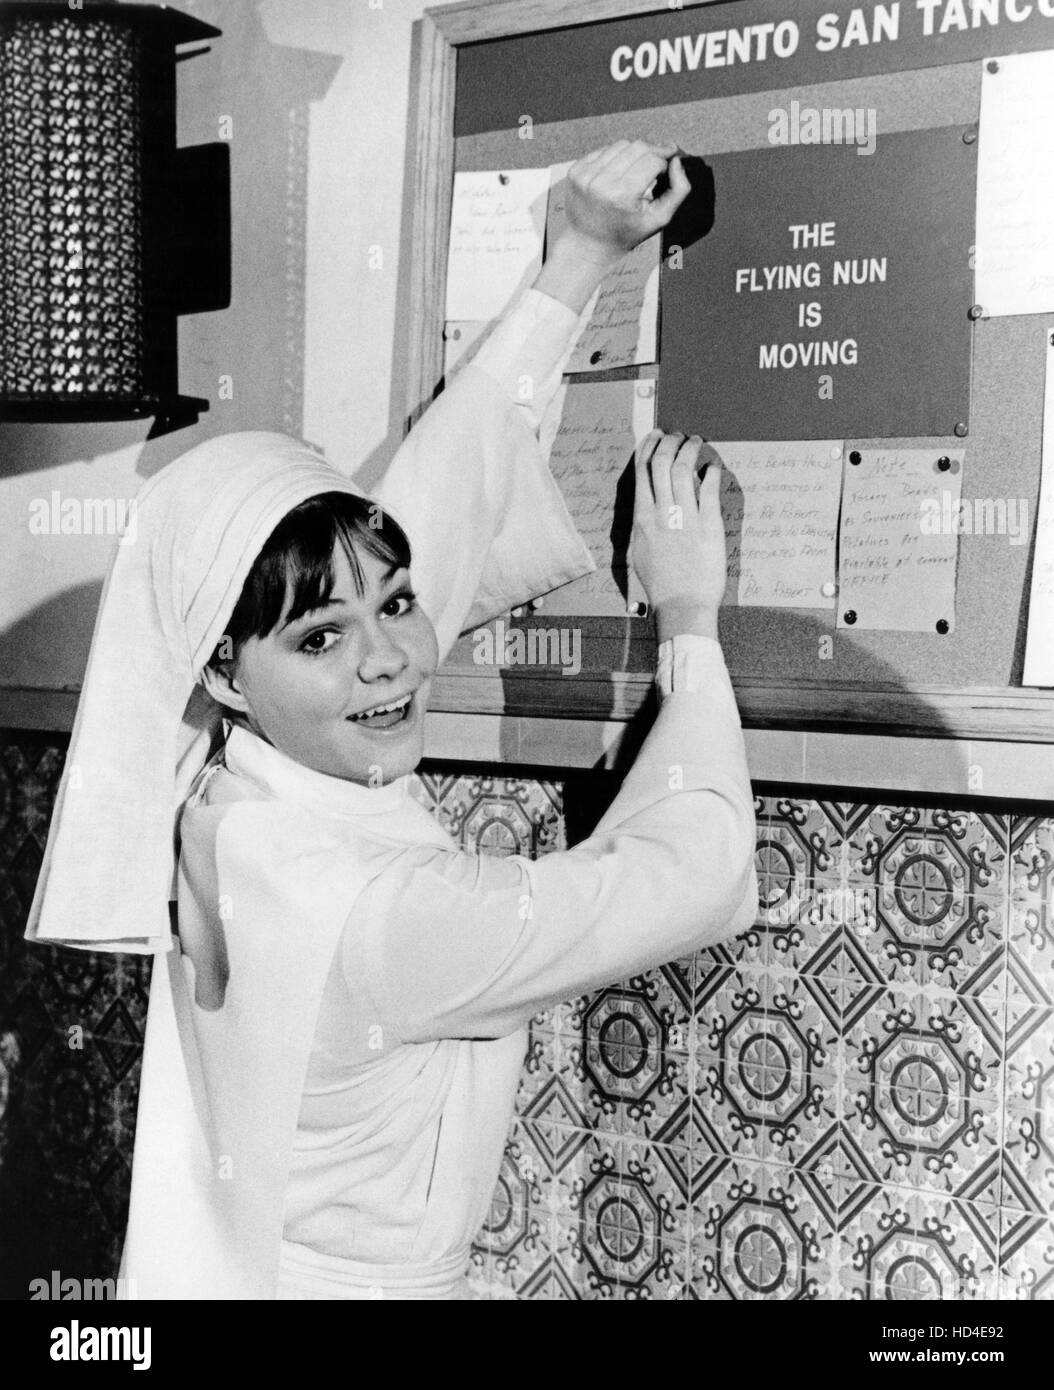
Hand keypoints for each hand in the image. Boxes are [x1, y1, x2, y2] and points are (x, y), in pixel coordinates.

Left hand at [562, 139, 690, 265]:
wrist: (588, 244)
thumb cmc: (627, 232)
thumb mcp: (658, 219)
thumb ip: (678, 190)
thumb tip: (677, 160)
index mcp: (621, 196)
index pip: (653, 160)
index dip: (664, 162)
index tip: (667, 169)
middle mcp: (600, 183)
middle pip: (638, 147)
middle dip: (653, 151)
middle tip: (658, 161)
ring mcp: (585, 176)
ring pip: (621, 145)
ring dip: (633, 153)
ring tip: (636, 172)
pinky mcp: (575, 171)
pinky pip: (604, 150)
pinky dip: (615, 158)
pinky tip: (617, 175)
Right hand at [630, 431, 726, 639]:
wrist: (682, 605)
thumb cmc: (661, 584)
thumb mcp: (641, 551)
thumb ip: (644, 524)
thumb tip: (649, 504)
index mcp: (642, 518)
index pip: (641, 471)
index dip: (649, 447)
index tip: (656, 436)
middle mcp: (661, 513)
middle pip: (662, 462)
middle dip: (670, 441)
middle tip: (679, 436)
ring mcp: (685, 518)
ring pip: (684, 469)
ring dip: (691, 449)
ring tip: (697, 442)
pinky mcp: (709, 526)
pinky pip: (710, 490)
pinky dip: (711, 473)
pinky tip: (713, 468)